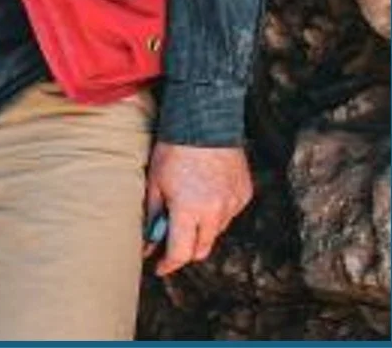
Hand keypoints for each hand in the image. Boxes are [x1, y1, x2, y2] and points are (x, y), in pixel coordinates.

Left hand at [144, 141, 252, 275]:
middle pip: (201, 248)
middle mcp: (215, 213)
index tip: (158, 268)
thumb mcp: (155, 182)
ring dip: (201, 230)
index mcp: (189, 211)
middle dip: (185, 251)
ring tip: (187, 210)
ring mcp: (233, 205)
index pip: (181, 253)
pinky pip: (228, 214)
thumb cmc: (173, 150)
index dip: (168, 264)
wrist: (205, 123)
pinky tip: (204, 195)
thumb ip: (153, 214)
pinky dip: (216, 213)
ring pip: (216, 232)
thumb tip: (147, 240)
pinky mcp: (243, 195)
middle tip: (170, 243)